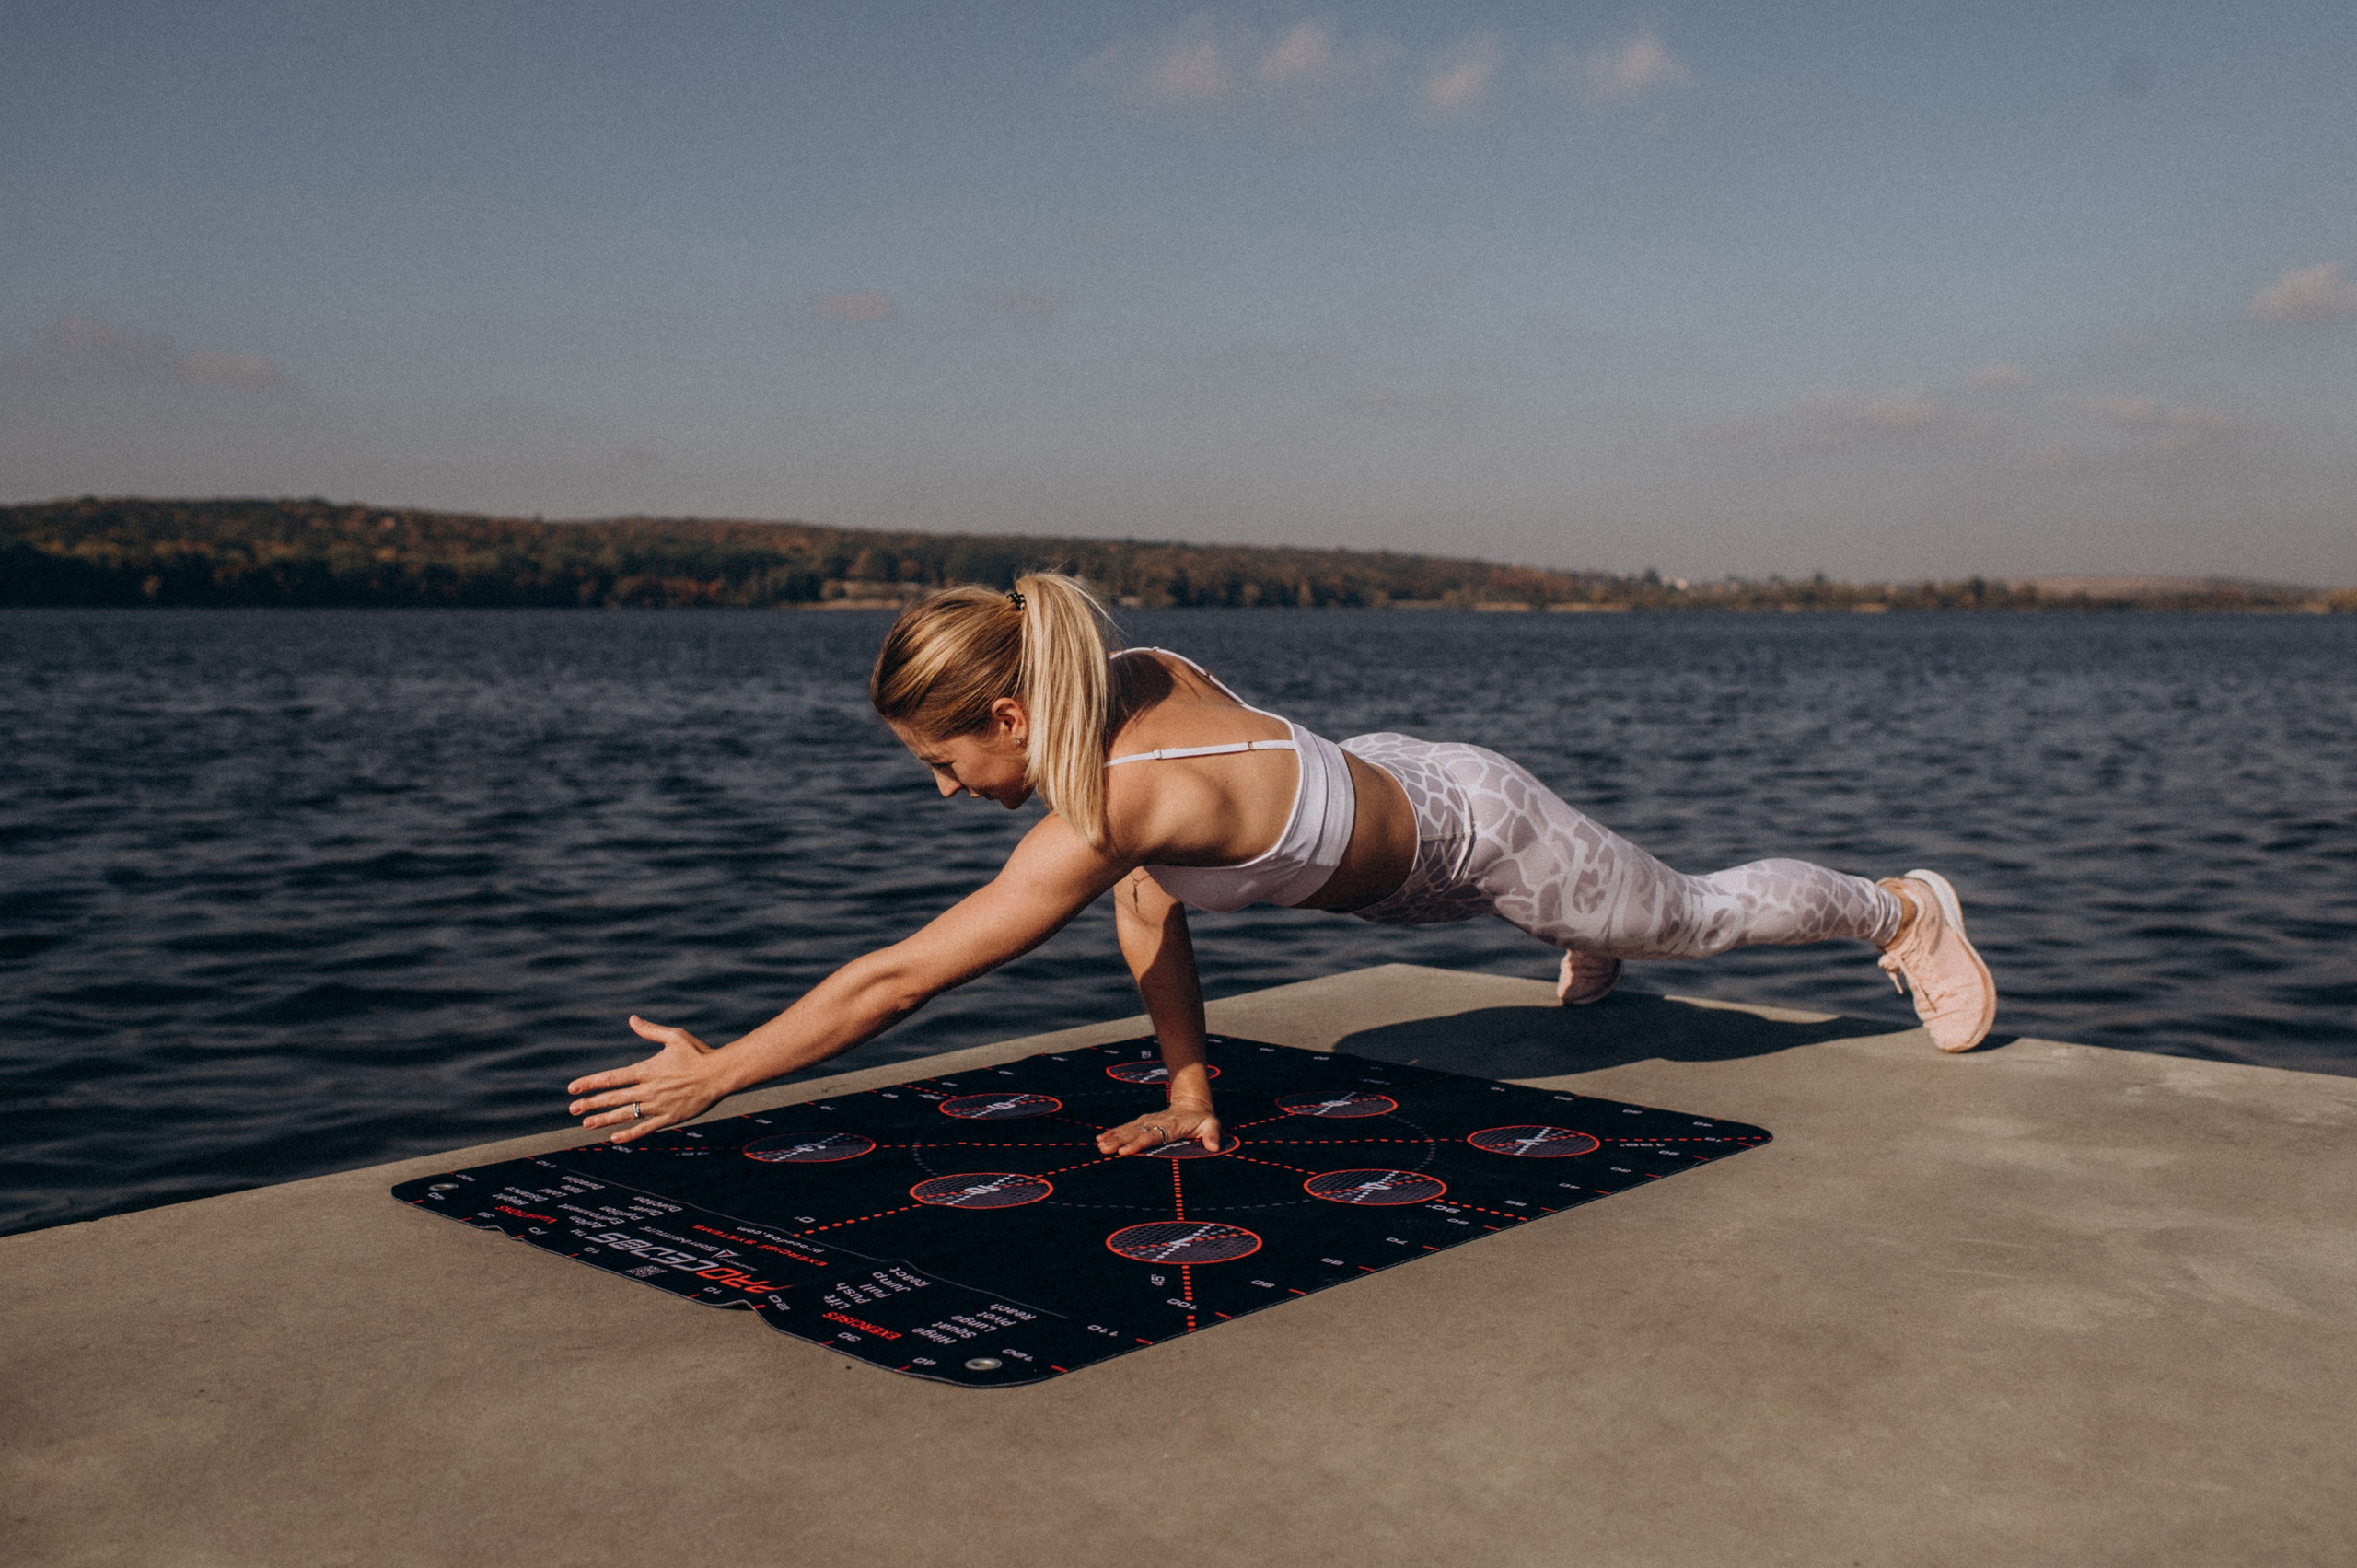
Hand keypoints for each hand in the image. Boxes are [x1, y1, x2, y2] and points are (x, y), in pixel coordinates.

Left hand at [566, 1016, 724, 1143]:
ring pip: (626, 1115)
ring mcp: (658, 1105)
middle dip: (591, 1103)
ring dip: (604, 1120)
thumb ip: (650, 1030)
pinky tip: (615, 1138)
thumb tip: (632, 1019)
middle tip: (572, 1109)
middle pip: (614, 1098)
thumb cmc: (699, 1052)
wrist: (720, 1074)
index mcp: (647, 1069)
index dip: (591, 1083)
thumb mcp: (674, 1037)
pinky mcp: (670, 1117)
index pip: (612, 1078)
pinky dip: (629, 1134)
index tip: (573, 1087)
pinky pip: (645, 1128)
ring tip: (586, 1124)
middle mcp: (649, 1089)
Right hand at [1096, 1102, 1221, 1156]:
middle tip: (1105, 1149)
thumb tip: (1214, 1146)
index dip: (1138, 1144)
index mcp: (1171, 1126)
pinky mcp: (1143, 1122)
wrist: (1192, 1104)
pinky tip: (1101, 1138)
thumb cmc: (1202, 1118)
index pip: (1152, 1136)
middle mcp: (1156, 1122)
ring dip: (1113, 1137)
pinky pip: (1127, 1128)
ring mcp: (1148, 1121)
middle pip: (1135, 1133)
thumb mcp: (1211, 1124)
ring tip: (1099, 1145)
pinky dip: (1114, 1132)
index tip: (1125, 1151)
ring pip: (1128, 1130)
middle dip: (1119, 1141)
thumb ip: (1212, 1135)